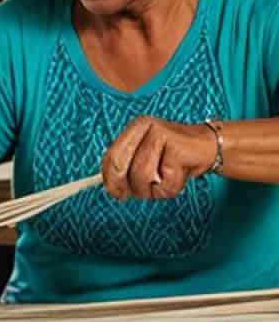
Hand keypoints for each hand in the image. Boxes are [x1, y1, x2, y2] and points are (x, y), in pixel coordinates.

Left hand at [101, 116, 216, 200]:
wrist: (211, 148)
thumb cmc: (176, 157)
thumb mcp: (147, 160)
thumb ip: (128, 168)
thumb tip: (110, 188)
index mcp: (134, 129)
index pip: (110, 157)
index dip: (110, 180)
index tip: (117, 194)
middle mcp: (144, 126)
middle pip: (120, 166)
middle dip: (128, 186)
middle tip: (141, 193)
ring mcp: (160, 134)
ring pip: (142, 176)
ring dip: (154, 189)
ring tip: (165, 181)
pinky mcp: (177, 146)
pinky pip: (165, 181)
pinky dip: (171, 188)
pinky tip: (180, 176)